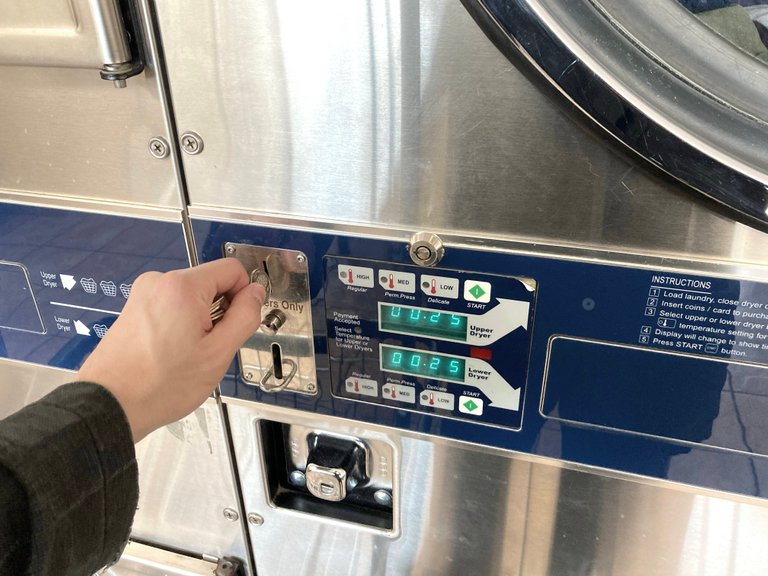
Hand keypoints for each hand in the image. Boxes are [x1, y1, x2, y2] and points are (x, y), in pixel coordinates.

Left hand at [77, 259, 265, 441]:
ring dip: (198, 321)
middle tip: (209, 346)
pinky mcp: (134, 309)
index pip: (232, 269)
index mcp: (182, 287)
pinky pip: (171, 307)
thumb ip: (244, 317)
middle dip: (219, 311)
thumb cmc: (158, 385)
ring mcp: (143, 295)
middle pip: (210, 283)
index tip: (237, 322)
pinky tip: (171, 353)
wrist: (110, 405)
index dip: (244, 295)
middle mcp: (159, 282)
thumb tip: (256, 294)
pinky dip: (179, 326)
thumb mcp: (218, 353)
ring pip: (191, 298)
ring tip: (187, 354)